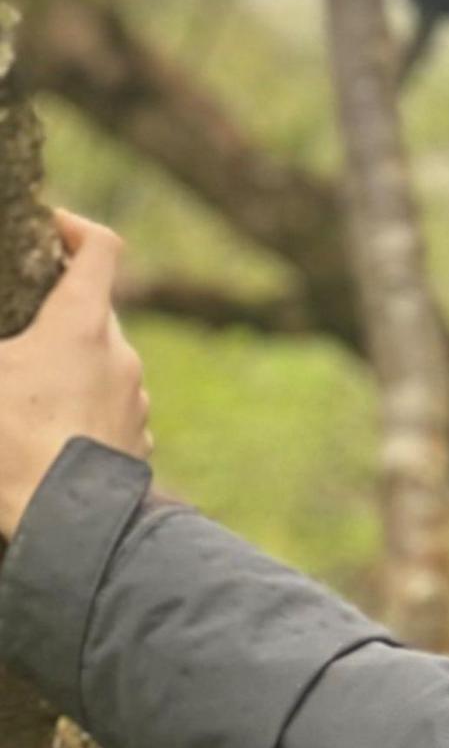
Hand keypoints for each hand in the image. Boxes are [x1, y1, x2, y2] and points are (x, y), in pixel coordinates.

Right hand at [0, 211, 150, 540]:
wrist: (67, 521)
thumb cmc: (11, 440)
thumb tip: (3, 351)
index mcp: (82, 325)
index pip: (101, 250)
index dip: (76, 228)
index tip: (49, 225)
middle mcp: (121, 354)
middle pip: (94, 310)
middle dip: (55, 309)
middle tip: (16, 319)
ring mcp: (135, 398)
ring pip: (103, 361)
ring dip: (68, 362)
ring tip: (24, 384)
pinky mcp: (136, 438)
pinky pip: (109, 405)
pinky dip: (80, 404)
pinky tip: (47, 426)